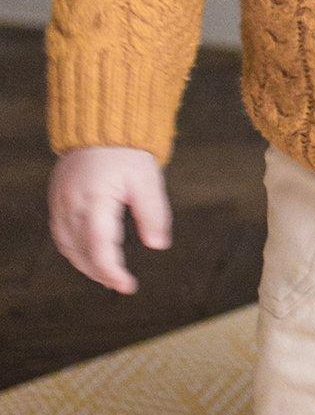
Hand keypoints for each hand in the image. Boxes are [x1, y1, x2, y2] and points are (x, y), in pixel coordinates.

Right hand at [49, 145, 171, 294]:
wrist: (100, 128)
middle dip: (100, 272)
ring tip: (109, 276)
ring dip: (86, 265)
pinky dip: (74, 251)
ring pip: (67, 246)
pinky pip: (60, 234)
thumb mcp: (147, 180)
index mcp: (96, 198)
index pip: (99, 245)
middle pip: (80, 251)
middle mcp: (72, 203)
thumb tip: (158, 245)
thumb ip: (153, 213)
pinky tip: (91, 258)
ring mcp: (60, 202)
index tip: (127, 286)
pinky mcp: (56, 201)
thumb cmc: (127, 154)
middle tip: (123, 284)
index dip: (111, 271)